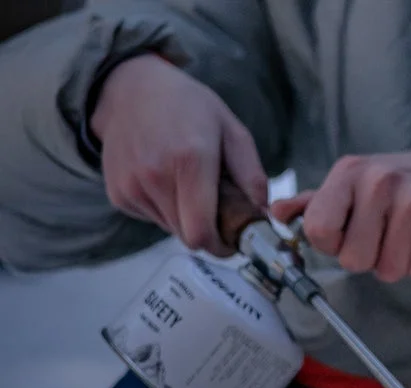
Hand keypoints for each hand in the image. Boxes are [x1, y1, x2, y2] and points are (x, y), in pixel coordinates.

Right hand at [91, 55, 268, 256]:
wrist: (129, 88)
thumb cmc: (188, 107)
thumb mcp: (232, 130)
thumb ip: (252, 176)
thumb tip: (263, 215)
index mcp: (189, 161)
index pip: (201, 234)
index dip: (220, 246)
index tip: (232, 240)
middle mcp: (154, 176)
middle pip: (189, 237)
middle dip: (208, 232)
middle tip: (216, 211)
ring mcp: (131, 185)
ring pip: (171, 229)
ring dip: (185, 219)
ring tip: (186, 185)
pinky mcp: (117, 192)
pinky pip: (151, 218)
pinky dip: (164, 209)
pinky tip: (164, 180)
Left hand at [272, 149, 410, 282]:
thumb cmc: (409, 184)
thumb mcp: (359, 182)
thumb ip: (317, 201)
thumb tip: (276, 212)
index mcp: (350, 172)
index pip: (318, 232)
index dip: (335, 244)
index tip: (353, 233)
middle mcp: (379, 180)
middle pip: (354, 261)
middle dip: (373, 259)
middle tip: (390, 235)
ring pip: (389, 269)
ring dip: (402, 262)